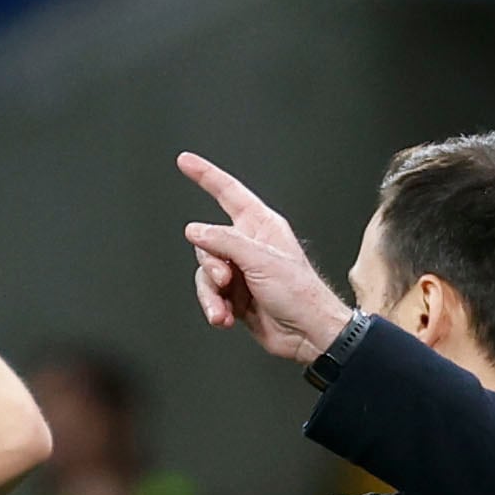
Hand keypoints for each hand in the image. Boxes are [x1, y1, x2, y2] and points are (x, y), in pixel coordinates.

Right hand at [177, 154, 351, 364]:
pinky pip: (210, 295)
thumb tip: (196, 231)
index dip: (206, 176)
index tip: (186, 162)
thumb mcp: (260, 260)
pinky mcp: (236, 296)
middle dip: (211, 265)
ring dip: (211, 295)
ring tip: (224, 310)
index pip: (229, 193)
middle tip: (225, 280)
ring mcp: (241, 271)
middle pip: (208, 242)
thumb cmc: (300, 293)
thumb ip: (224, 242)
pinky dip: (214, 308)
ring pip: (206, 273)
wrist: (308, 333)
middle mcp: (249, 245)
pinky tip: (225, 319)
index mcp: (261, 226)